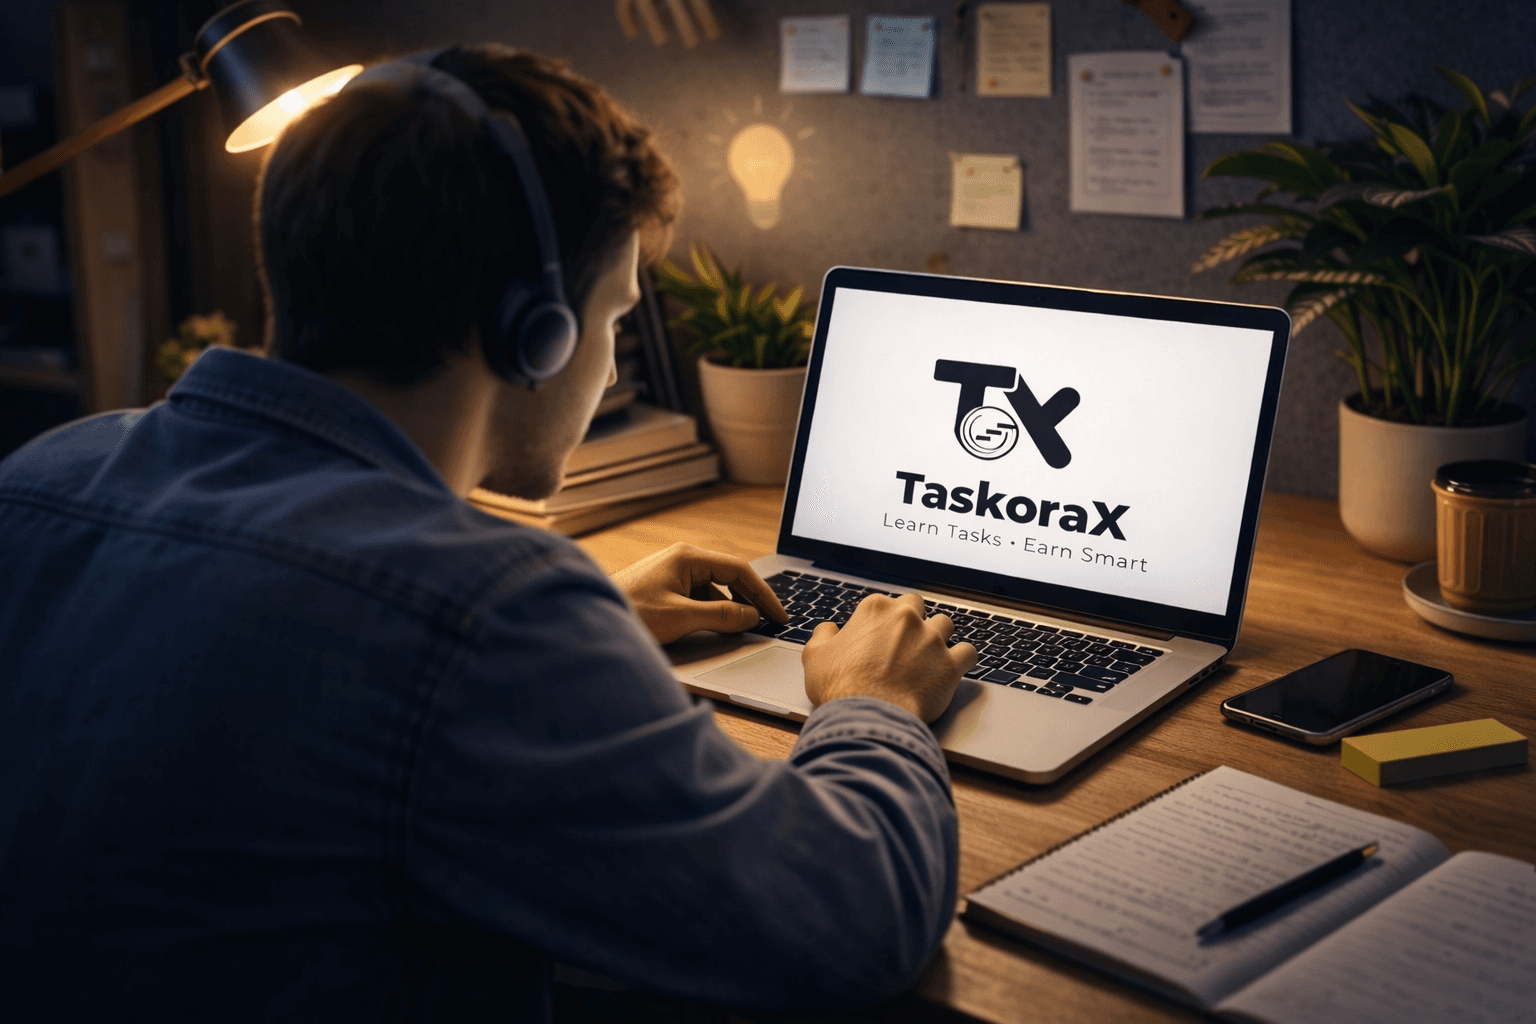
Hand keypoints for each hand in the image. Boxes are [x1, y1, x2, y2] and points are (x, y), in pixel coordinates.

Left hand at [612, 542, 787, 644]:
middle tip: (769, 622)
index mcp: (688, 557)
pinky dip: (711, 611)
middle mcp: (682, 559)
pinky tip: (714, 629)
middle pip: (729, 577)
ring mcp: (672, 572)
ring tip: (741, 630)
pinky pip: (698, 596)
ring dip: (728, 609)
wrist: (590, 618)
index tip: (779, 615)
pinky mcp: (664, 586)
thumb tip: (751, 617)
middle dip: (749, 600)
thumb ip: (721, 616)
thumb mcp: (681, 617)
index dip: (763, 594)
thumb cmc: (631, 612)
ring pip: (714, 589)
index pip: (739, 570)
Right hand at [802, 593, 976, 721]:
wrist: (868, 716)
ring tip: (929, 654)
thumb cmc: (840, 687)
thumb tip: (828, 629)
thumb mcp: (815, 657)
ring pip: (946, 624)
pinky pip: (968, 652)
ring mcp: (931, 640)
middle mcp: (907, 618)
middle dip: (913, 619)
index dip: (881, 622)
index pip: (884, 603)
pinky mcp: (950, 664)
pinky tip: (955, 666)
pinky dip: (963, 658)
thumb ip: (823, 636)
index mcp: (875, 610)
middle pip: (917, 606)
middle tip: (904, 641)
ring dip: (939, 636)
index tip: (878, 637)